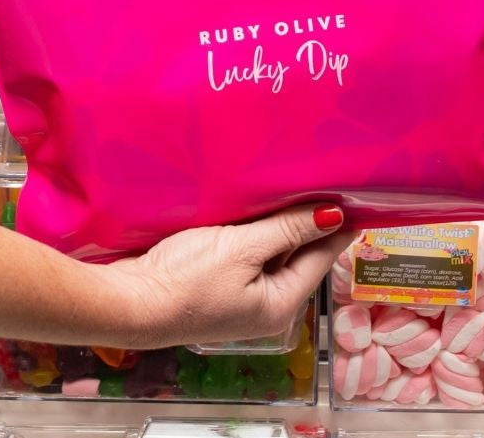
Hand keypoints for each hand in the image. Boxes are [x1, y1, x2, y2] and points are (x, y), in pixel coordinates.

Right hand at [103, 204, 353, 348]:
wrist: (128, 301)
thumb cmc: (185, 278)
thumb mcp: (242, 248)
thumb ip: (288, 231)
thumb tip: (333, 217)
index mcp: (281, 303)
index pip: (322, 256)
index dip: (338, 224)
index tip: (355, 194)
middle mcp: (266, 305)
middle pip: (298, 255)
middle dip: (309, 220)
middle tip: (323, 178)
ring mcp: (240, 297)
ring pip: (271, 252)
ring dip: (279, 223)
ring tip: (292, 184)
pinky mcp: (217, 285)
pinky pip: (247, 254)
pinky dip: (254, 232)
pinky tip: (253, 207)